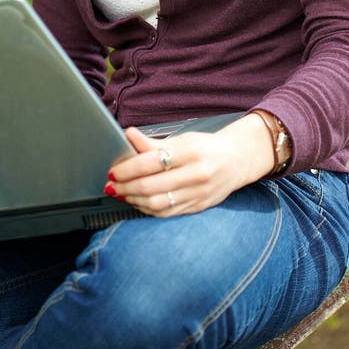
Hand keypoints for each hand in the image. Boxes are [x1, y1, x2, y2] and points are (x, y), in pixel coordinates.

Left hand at [105, 114, 275, 216]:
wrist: (238, 160)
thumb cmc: (206, 147)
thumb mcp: (183, 139)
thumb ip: (154, 142)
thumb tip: (128, 135)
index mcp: (190, 152)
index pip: (151, 162)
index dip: (127, 168)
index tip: (113, 171)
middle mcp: (195, 174)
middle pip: (151, 185)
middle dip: (125, 187)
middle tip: (111, 185)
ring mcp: (197, 194)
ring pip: (157, 203)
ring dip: (133, 200)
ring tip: (121, 194)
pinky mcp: (198, 207)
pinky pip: (167, 212)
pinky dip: (148, 209)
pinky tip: (138, 203)